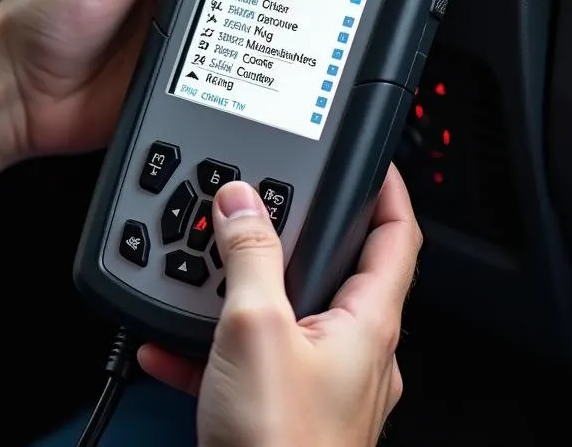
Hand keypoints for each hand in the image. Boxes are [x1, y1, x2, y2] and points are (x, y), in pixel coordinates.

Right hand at [139, 166, 421, 446]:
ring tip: (204, 275)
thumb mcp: (255, 329)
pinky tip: (173, 343)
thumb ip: (249, 256)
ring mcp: (321, 384)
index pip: (398, 237)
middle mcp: (353, 353)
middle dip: (293, 236)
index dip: (389, 191)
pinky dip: (214, 343)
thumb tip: (243, 203)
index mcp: (366, 324)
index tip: (374, 162)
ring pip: (284, 313)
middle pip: (335, 270)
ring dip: (242, 291)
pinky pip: (251, 358)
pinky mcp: (285, 410)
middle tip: (264, 205)